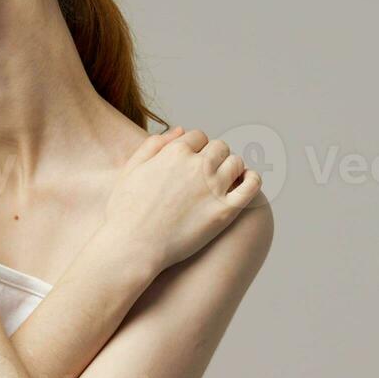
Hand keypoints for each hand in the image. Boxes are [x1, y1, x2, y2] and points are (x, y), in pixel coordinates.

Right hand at [101, 126, 262, 275]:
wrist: (133, 248)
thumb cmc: (126, 212)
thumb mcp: (131, 169)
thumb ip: (153, 145)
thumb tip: (180, 129)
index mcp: (175, 152)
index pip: (198, 136)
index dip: (196, 148)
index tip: (192, 161)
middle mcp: (197, 164)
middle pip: (219, 147)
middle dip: (214, 157)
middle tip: (207, 174)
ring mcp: (214, 187)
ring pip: (236, 163)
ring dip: (231, 167)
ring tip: (224, 180)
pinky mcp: (226, 210)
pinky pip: (251, 186)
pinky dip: (252, 179)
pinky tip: (247, 182)